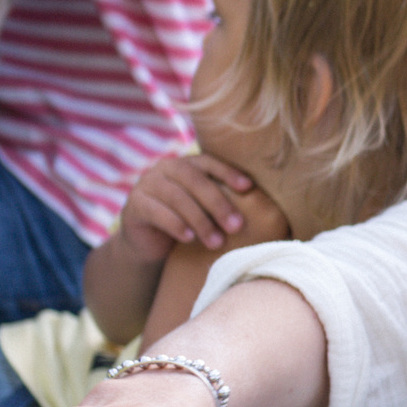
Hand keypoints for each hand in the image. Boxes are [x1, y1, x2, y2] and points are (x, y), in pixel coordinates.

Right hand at [112, 154, 260, 261]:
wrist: (150, 245)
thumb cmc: (189, 226)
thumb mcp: (207, 211)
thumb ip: (225, 202)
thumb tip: (273, 208)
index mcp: (185, 165)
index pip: (209, 162)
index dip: (228, 172)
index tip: (250, 188)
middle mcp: (164, 169)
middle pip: (193, 179)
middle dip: (218, 203)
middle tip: (237, 227)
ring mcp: (146, 185)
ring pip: (176, 196)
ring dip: (199, 219)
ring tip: (216, 242)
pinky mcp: (134, 206)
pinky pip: (155, 211)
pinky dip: (175, 224)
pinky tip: (189, 238)